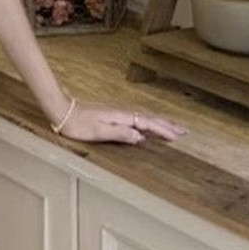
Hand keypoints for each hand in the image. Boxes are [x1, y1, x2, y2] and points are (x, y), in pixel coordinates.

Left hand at [52, 98, 188, 144]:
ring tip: (175, 127)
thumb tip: (141, 137)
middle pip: (151, 118)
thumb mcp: (97, 132)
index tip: (178, 137)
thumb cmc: (77, 125)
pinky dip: (150, 120)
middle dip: (169, 125)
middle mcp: (124, 112)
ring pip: (146, 116)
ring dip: (161, 122)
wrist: (63, 111)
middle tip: (185, 132)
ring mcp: (120, 111)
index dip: (164, 131)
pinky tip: (150, 124)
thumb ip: (119, 134)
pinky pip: (139, 116)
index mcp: (122, 117)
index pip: (148, 124)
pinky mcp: (115, 113)